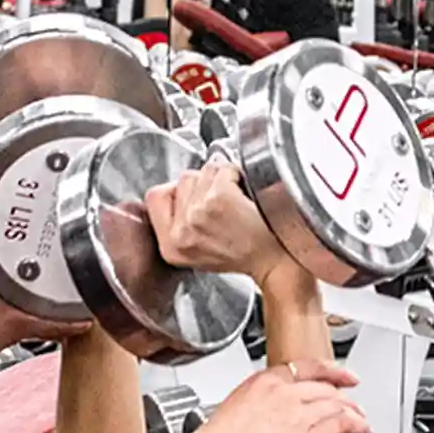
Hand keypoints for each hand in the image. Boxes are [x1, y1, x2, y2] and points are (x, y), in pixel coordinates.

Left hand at [0, 289, 89, 374]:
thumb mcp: (15, 324)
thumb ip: (48, 323)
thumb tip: (76, 323)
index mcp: (11, 281)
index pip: (48, 279)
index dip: (69, 285)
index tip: (87, 294)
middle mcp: (10, 292)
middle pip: (48, 295)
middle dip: (66, 302)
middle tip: (87, 307)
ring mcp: (7, 311)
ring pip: (42, 312)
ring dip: (57, 318)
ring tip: (76, 321)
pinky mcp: (5, 330)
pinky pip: (35, 328)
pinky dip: (48, 332)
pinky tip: (57, 336)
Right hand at [145, 163, 292, 283]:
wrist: (278, 263)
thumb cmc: (247, 254)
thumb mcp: (200, 251)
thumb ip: (179, 222)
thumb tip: (178, 190)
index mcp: (171, 248)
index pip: (155, 197)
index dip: (177, 191)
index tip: (196, 198)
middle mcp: (180, 233)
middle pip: (180, 180)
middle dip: (203, 185)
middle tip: (223, 207)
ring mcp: (198, 215)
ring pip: (200, 172)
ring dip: (220, 180)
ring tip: (235, 204)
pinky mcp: (218, 200)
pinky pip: (222, 169)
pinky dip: (236, 175)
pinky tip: (245, 197)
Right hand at [183, 359, 368, 432]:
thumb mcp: (235, 411)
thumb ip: (258, 407)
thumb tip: (270, 416)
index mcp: (262, 382)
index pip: (307, 367)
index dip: (331, 371)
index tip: (342, 376)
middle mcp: (283, 392)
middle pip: (326, 388)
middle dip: (343, 397)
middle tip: (352, 407)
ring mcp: (297, 413)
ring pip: (337, 405)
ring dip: (354, 413)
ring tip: (360, 421)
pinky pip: (342, 425)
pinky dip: (357, 426)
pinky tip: (361, 431)